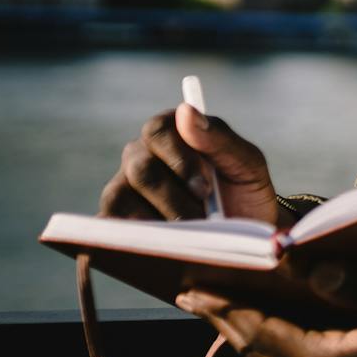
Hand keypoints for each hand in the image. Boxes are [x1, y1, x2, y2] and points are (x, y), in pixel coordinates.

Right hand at [98, 103, 282, 224]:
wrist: (244, 239)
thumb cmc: (245, 193)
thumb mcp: (247, 165)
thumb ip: (220, 138)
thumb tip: (186, 110)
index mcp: (171, 134)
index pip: (157, 130)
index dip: (178, 158)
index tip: (204, 186)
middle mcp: (140, 157)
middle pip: (140, 168)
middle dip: (174, 197)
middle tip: (203, 217)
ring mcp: (123, 190)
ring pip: (121, 198)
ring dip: (159, 220)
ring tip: (191, 234)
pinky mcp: (114, 222)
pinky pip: (109, 226)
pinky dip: (136, 237)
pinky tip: (165, 246)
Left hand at [175, 261, 356, 356]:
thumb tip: (305, 267)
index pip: (264, 334)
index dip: (225, 309)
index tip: (191, 286)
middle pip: (258, 350)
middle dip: (221, 319)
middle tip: (187, 288)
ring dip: (241, 329)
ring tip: (213, 301)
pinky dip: (268, 336)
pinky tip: (264, 318)